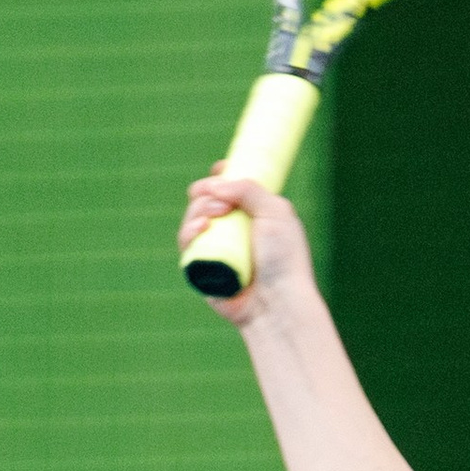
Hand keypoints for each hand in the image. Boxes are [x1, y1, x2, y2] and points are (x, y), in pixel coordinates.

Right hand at [178, 172, 310, 321]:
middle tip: (222, 205)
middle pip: (207, 202)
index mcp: (255, 217)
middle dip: (207, 194)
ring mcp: (218, 250)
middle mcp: (235, 232)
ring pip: (193, 221)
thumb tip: (215, 184)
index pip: (231, 191)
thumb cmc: (283, 258)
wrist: (277, 300)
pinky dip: (188, 232)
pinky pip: (186, 246)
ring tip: (211, 218)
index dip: (222, 178)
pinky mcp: (203, 269)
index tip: (219, 170)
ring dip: (197, 211)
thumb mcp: (275, 211)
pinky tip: (199, 229)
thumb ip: (249, 188)